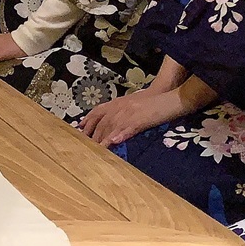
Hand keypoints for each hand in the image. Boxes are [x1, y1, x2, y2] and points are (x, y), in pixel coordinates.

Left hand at [80, 87, 194, 144]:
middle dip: (92, 135)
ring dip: (102, 139)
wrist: (165, 94)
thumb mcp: (130, 103)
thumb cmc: (149, 100)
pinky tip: (113, 142)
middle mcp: (119, 107)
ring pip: (111, 127)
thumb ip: (118, 111)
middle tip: (84, 147)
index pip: (97, 112)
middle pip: (101, 122)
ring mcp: (129, 113)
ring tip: (94, 150)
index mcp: (117, 103)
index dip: (87, 121)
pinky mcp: (139, 119)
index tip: (79, 131)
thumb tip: (109, 124)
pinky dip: (119, 135)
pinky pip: (127, 128)